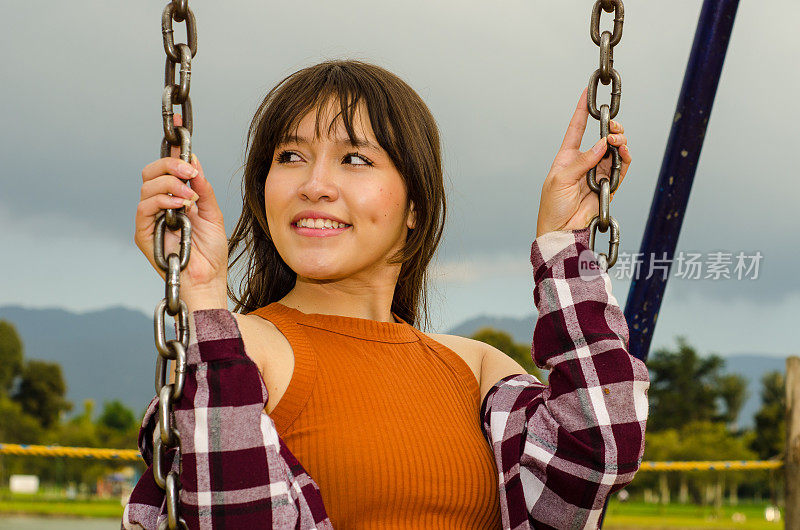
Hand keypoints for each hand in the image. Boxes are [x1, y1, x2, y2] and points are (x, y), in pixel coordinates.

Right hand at [134, 114, 228, 306]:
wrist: (208, 279)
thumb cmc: (211, 251)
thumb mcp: (213, 213)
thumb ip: (202, 188)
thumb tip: (194, 162)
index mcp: (176, 197)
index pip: (169, 165)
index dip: (173, 143)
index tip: (180, 120)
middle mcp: (159, 204)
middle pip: (152, 170)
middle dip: (171, 164)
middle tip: (191, 171)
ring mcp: (149, 218)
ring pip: (148, 184)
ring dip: (171, 184)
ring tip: (190, 197)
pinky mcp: (143, 232)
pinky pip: (145, 206)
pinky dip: (164, 200)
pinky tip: (181, 206)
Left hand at [536, 87, 631, 237]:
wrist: (562, 230)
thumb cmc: (553, 206)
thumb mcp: (561, 180)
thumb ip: (582, 162)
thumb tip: (601, 144)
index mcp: (567, 157)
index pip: (576, 128)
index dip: (581, 110)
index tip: (586, 93)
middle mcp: (584, 161)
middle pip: (601, 136)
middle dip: (610, 128)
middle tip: (612, 129)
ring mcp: (598, 172)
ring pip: (614, 150)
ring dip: (618, 142)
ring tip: (616, 141)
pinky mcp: (609, 184)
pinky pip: (621, 167)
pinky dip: (625, 158)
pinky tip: (622, 152)